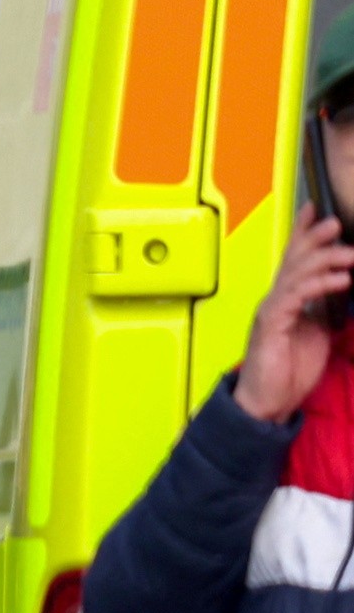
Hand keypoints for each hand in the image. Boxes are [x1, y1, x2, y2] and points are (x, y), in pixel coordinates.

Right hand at [236, 212, 353, 421]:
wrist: (267, 402)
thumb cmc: (289, 371)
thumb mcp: (318, 332)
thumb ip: (326, 308)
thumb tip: (345, 285)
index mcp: (286, 301)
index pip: (294, 260)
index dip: (302, 233)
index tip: (315, 210)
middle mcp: (276, 300)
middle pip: (294, 259)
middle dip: (313, 237)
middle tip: (335, 221)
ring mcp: (272, 311)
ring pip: (297, 273)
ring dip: (325, 259)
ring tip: (350, 252)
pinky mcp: (272, 324)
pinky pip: (296, 297)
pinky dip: (320, 285)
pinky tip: (341, 281)